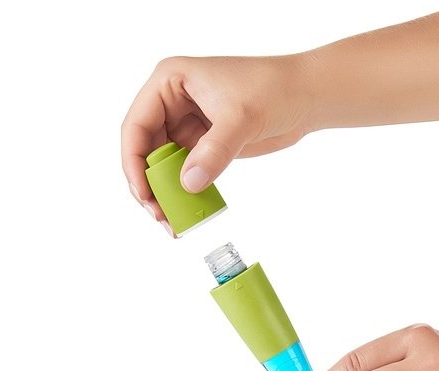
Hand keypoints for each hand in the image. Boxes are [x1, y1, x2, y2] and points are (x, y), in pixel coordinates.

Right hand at [121, 54, 311, 233]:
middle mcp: (172, 103)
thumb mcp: (240, 118)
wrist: (305, 97)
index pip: (137, 126)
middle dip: (148, 184)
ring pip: (164, 164)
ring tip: (172, 221)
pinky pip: (186, 171)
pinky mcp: (205, 144)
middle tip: (158, 215)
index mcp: (169, 82)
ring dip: (165, 192)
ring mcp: (188, 125)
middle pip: (146, 150)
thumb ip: (214, 151)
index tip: (143, 193)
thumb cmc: (274, 89)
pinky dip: (185, 192)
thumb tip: (189, 184)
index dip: (133, 162)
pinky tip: (189, 211)